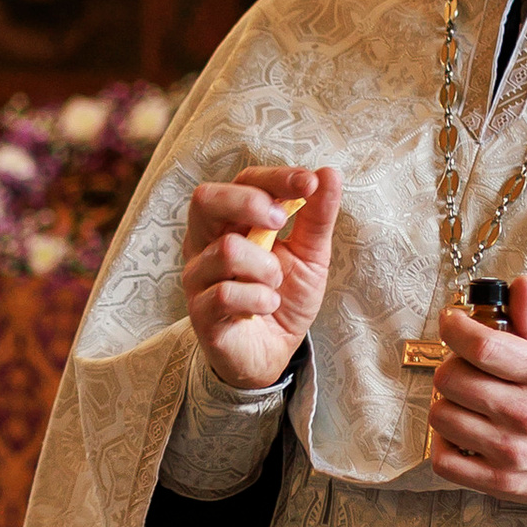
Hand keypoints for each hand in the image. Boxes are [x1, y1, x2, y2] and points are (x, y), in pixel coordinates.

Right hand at [181, 166, 342, 389]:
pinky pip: (226, 293)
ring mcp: (198, 277)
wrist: (272, 353)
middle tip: (280, 223)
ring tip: (275, 285)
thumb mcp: (310, 255)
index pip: (243, 181)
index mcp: (232, 221)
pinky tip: (267, 306)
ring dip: (265, 268)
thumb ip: (317, 217)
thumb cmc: (283, 298)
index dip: (275, 178)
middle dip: (250, 203)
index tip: (309, 182)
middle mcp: (205, 242)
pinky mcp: (200, 311)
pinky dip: (260, 299)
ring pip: (226, 250)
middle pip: (206, 199)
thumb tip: (329, 173)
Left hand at [426, 277, 526, 505]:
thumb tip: (518, 284)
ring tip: (463, 400)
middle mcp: (526, 414)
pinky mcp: (501, 482)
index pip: (481, 346)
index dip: (455, 327)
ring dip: (445, 403)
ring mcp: (511, 451)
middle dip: (449, 365)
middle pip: (451, 380)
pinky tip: (460, 434)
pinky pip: (445, 461)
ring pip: (441, 417)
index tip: (452, 321)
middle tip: (461, 366)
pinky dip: (443, 445)